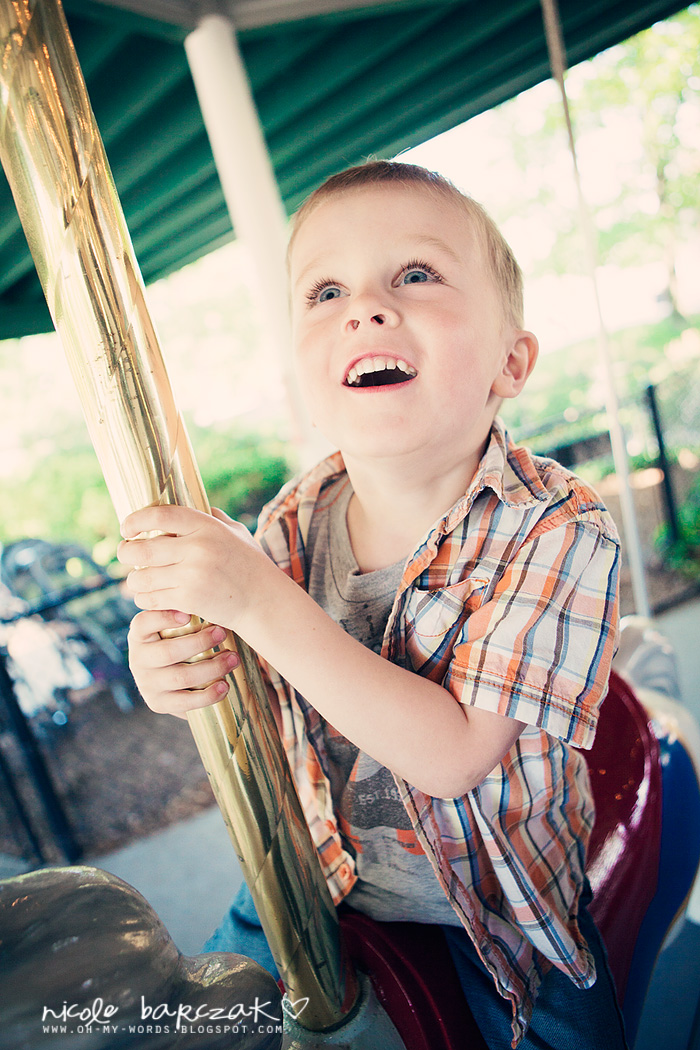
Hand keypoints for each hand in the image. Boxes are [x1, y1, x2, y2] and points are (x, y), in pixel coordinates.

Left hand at [117, 504, 273, 632]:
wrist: (263, 601)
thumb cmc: (249, 564)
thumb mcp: (236, 533)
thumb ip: (213, 517)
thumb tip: (188, 501)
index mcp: (207, 527)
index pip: (161, 515)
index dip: (136, 519)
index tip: (127, 527)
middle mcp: (198, 548)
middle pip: (142, 548)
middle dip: (125, 551)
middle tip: (125, 552)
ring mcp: (193, 575)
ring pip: (141, 577)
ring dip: (134, 580)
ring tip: (138, 579)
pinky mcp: (189, 600)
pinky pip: (151, 598)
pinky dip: (144, 598)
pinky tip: (149, 596)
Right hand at [126, 609, 239, 717]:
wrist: (179, 681)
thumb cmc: (184, 641)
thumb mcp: (178, 625)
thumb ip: (187, 608)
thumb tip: (214, 583)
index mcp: (140, 634)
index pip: (144, 622)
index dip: (163, 618)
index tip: (187, 614)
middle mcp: (138, 658)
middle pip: (168, 652)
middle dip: (199, 642)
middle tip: (222, 632)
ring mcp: (147, 683)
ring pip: (180, 677)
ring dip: (211, 668)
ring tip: (233, 659)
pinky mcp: (158, 703)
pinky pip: (183, 702)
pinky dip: (207, 695)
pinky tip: (224, 686)